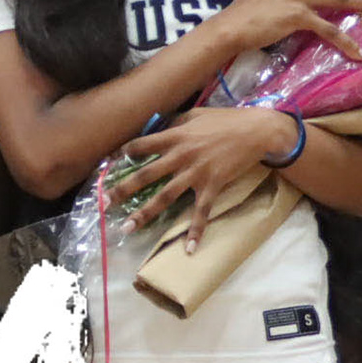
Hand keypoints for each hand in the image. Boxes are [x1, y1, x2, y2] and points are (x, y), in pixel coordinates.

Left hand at [108, 106, 299, 249]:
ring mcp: (196, 172)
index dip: (123, 154)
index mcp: (176, 135)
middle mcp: (181, 155)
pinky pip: (201, 212)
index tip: (109, 165)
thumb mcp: (198, 113)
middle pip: (145, 174)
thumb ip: (177, 122)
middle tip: (104, 204)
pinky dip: (195, 231)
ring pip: (165, 196)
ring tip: (127, 228)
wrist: (257, 131)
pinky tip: (189, 249)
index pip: (141, 145)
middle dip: (122, 190)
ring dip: (144, 214)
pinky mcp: (213, 185)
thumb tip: (161, 128)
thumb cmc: (227, 120)